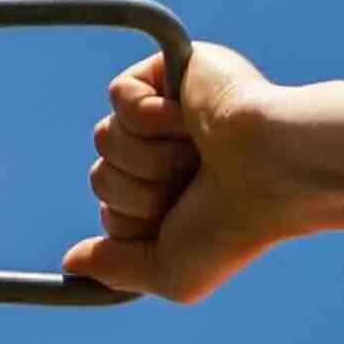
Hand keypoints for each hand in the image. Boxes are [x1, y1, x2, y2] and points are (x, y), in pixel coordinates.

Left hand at [68, 32, 331, 303]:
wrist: (272, 172)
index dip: (132, 222)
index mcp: (171, 197)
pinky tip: (189, 119)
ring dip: (148, 158)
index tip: (177, 220)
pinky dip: (150, 116)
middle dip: (140, 193)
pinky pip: (119, 97)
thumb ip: (116, 270)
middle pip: (101, 176)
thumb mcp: (170, 272)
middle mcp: (167, 154)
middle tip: (191, 185)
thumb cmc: (232, 227)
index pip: (111, 210)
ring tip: (195, 154)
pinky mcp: (169, 71)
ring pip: (105, 137)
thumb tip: (71, 263)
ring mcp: (167, 111)